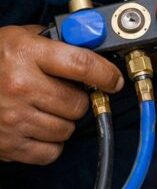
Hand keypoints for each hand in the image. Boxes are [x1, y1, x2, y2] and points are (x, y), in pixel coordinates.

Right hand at [0, 25, 123, 164]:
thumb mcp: (17, 36)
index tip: (114, 80)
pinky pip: (49, 153)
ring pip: (66, 129)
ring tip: (49, 109)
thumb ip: (52, 40)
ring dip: (65, 121)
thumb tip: (88, 42)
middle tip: (68, 93)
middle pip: (77, 103)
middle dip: (80, 99)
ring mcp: (13, 119)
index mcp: (26, 54)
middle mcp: (21, 87)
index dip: (105, 74)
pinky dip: (51, 144)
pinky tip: (40, 128)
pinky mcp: (7, 145)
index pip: (81, 64)